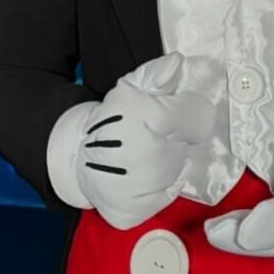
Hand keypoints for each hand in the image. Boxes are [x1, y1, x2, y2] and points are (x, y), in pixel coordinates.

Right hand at [75, 54, 215, 229]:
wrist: (76, 153)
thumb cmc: (112, 118)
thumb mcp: (132, 87)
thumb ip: (157, 74)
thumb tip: (177, 62)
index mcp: (149, 119)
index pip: (197, 117)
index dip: (188, 113)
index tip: (174, 115)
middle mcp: (146, 156)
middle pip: (186, 148)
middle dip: (173, 140)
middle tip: (151, 136)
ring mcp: (138, 187)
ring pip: (176, 173)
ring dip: (166, 164)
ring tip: (143, 155)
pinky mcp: (130, 211)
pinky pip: (165, 197)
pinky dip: (159, 189)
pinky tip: (143, 176)